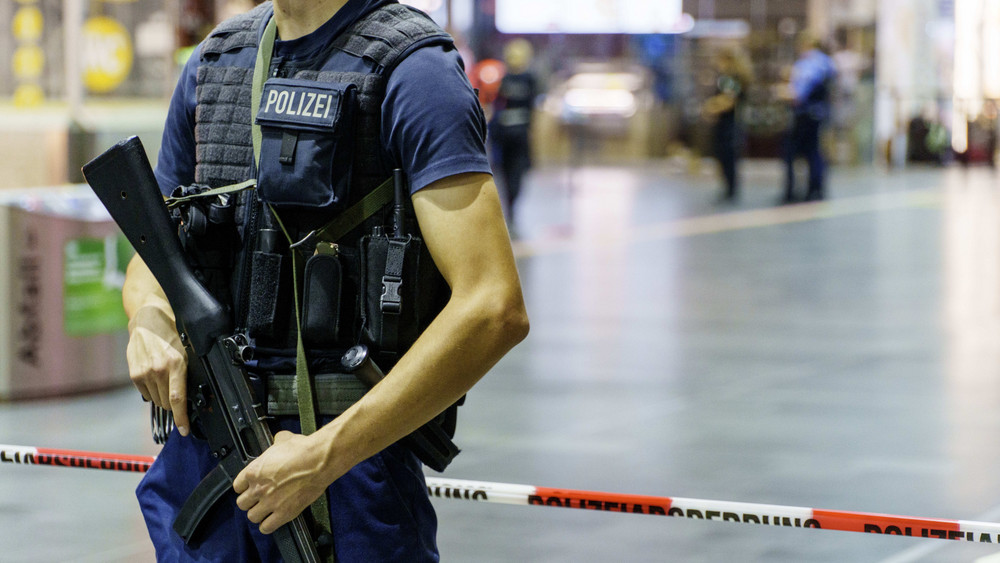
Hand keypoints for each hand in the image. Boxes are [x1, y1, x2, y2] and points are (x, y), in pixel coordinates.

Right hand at [126, 305, 189, 435]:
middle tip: (178, 389)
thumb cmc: (172, 333)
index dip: (182, 418)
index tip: (184, 430)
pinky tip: (156, 377)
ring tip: (166, 379)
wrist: (147, 320)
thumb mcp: (188, 350)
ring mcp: (144, 373)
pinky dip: (153, 390)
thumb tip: (193, 395)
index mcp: (176, 364)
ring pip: (157, 400)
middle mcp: (159, 370)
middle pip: (168, 403)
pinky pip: (146, 394)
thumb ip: (188, 372)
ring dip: (163, 396)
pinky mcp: (135, 374)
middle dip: (175, 403)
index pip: (178, 399)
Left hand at [234, 431, 331, 533]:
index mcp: (254, 471)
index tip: (249, 488)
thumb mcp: (283, 440)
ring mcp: (270, 502)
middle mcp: (258, 488)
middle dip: (250, 502)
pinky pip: (266, 527)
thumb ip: (275, 443)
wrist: (319, 461)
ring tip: (265, 511)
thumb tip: (278, 440)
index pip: (237, 486)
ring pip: (252, 517)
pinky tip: (272, 520)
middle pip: (242, 503)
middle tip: (258, 499)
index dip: (244, 487)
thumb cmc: (303, 450)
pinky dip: (267, 525)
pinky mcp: (284, 513)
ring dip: (258, 514)